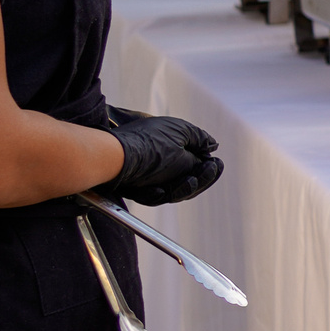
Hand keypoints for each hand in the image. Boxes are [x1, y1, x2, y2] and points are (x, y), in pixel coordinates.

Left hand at [102, 105, 222, 207]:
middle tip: (208, 171)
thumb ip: (200, 142)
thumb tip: (212, 145)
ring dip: (183, 188)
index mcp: (171, 144)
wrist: (112, 158)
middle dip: (201, 177)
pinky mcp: (133, 186)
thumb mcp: (182, 135)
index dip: (209, 166)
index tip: (216, 164)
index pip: (197, 161)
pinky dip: (154, 194)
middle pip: (187, 178)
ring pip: (171, 190)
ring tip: (190, 182)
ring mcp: (146, 173)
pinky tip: (158, 191)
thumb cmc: (149, 146)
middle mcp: (160, 159)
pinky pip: (150, 195)